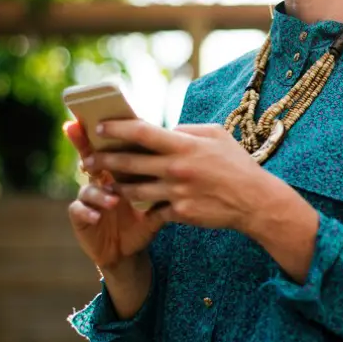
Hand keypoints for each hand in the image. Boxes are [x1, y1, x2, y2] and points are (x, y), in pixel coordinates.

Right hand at [64, 121, 162, 270]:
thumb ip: (166, 177)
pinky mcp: (81, 218)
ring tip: (113, 200)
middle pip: (90, 157)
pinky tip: (97, 216)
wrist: (130, 250)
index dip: (104, 132)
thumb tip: (185, 154)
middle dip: (84, 145)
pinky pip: (78, 210)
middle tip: (86, 138)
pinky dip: (87, 211)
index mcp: (119, 171)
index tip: (100, 117)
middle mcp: (100, 180)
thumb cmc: (145, 219)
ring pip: (87, 186)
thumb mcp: (158, 198)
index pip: (112, 146)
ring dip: (99, 191)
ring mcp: (88, 198)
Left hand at [83, 121, 304, 232]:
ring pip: (133, 190)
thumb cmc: (236, 163)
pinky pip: (152, 209)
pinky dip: (143, 205)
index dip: (116, 128)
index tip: (99, 128)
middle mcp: (176, 168)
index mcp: (184, 145)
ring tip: (106, 182)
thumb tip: (166, 129)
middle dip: (103, 160)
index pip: (141, 132)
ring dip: (116, 185)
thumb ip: (188, 130)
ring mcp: (176, 193)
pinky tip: (135, 202)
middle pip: (128, 163)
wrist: (254, 201)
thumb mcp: (216, 135)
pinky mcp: (179, 213)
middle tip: (88, 159)